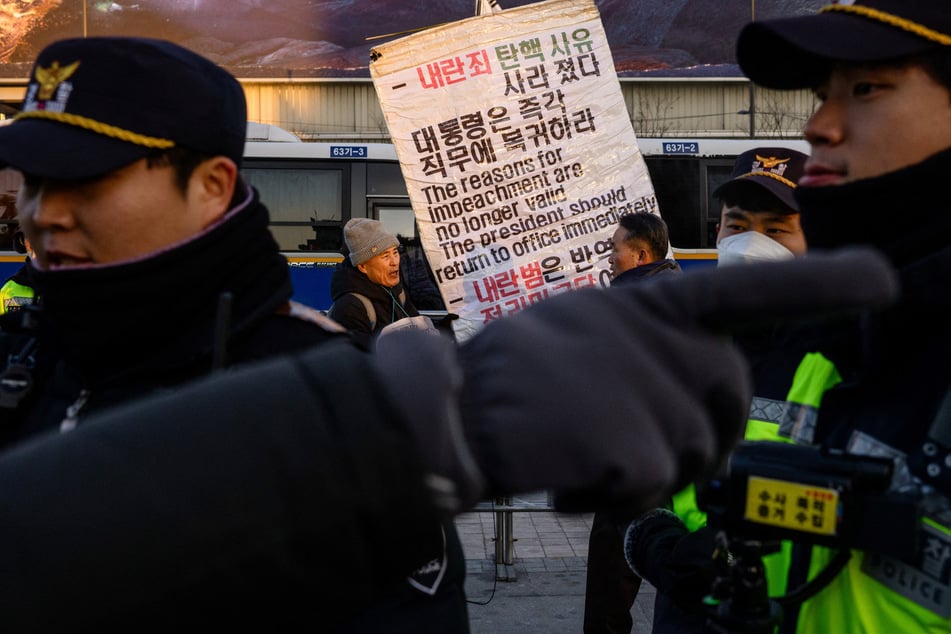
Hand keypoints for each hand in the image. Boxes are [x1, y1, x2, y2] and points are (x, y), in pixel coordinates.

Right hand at [377, 248, 897, 512]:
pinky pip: (643, 491)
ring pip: (684, 462)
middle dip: (688, 439)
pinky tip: (557, 471)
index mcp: (647, 306)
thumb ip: (643, 348)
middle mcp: (663, 342)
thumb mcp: (579, 333)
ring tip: (568, 444)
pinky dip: (601, 497)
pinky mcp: (634, 448)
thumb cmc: (505, 375)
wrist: (441, 413)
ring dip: (632, 471)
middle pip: (724, 411)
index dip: (817, 285)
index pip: (745, 292)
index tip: (882, 281)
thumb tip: (699, 399)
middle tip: (623, 446)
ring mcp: (651, 393)